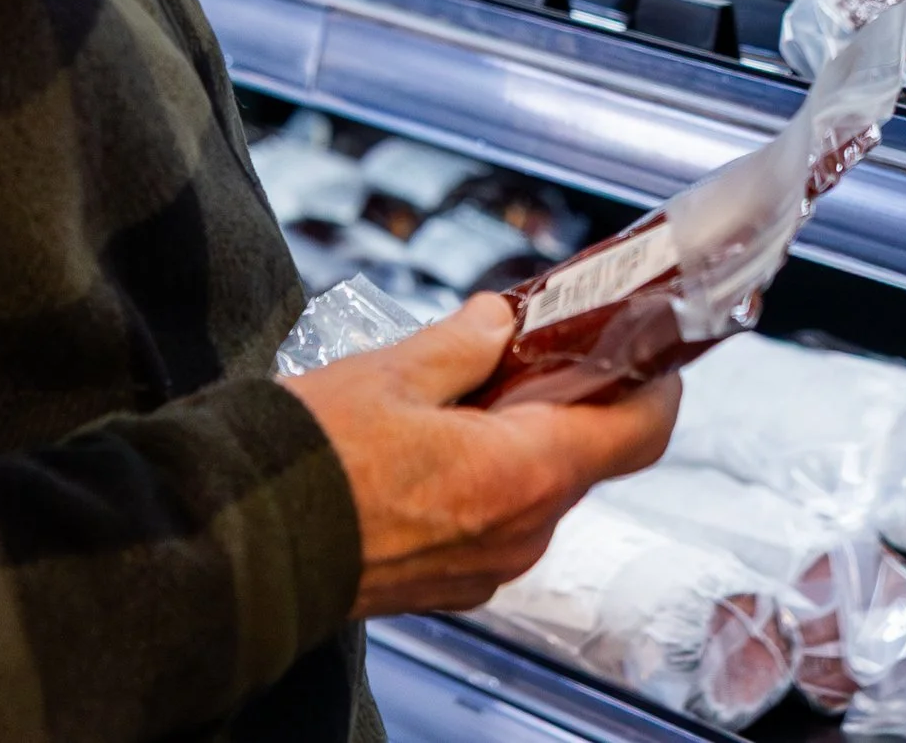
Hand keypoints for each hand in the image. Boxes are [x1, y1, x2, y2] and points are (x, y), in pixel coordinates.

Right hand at [280, 295, 679, 617]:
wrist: (251, 547)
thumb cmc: (316, 462)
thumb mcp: (394, 370)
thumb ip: (464, 342)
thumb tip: (500, 322)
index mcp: (522, 473)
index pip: (637, 432)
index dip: (654, 382)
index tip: (643, 344)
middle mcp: (521, 533)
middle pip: (582, 455)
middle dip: (563, 397)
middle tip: (522, 343)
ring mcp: (488, 566)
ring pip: (536, 488)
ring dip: (518, 437)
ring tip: (459, 388)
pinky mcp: (454, 583)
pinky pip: (496, 521)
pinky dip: (486, 478)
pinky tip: (433, 441)